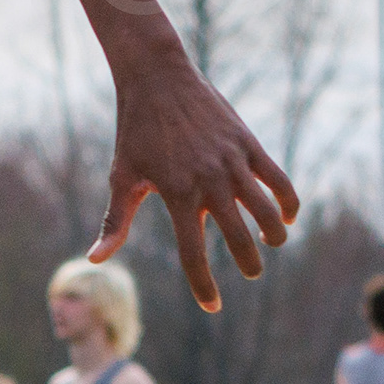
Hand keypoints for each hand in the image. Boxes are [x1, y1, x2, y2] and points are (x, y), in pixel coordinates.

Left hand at [93, 38, 296, 310]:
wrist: (157, 77)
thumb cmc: (135, 130)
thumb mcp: (122, 176)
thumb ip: (115, 221)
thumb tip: (96, 260)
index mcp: (176, 194)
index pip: (193, 254)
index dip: (204, 285)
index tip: (212, 306)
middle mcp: (209, 182)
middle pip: (240, 237)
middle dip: (249, 263)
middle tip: (251, 272)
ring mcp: (232, 162)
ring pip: (266, 211)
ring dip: (273, 234)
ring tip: (270, 244)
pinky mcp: (247, 144)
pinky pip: (278, 179)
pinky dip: (287, 201)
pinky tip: (286, 216)